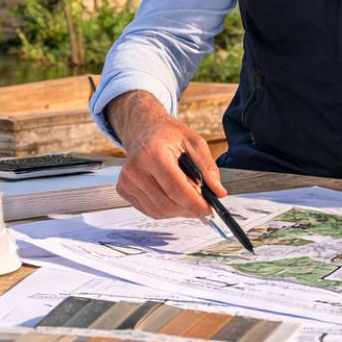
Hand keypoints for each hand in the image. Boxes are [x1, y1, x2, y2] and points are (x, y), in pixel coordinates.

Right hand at [107, 91, 225, 219]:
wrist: (143, 129)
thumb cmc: (168, 135)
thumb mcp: (194, 143)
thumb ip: (208, 168)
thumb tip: (218, 192)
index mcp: (153, 153)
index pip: (176, 189)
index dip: (195, 204)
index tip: (210, 210)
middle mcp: (135, 169)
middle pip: (168, 204)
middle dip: (189, 209)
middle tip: (203, 206)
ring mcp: (127, 181)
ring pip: (159, 211)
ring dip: (178, 211)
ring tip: (188, 199)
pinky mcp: (123, 189)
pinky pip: (150, 210)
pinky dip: (166, 209)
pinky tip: (172, 196)